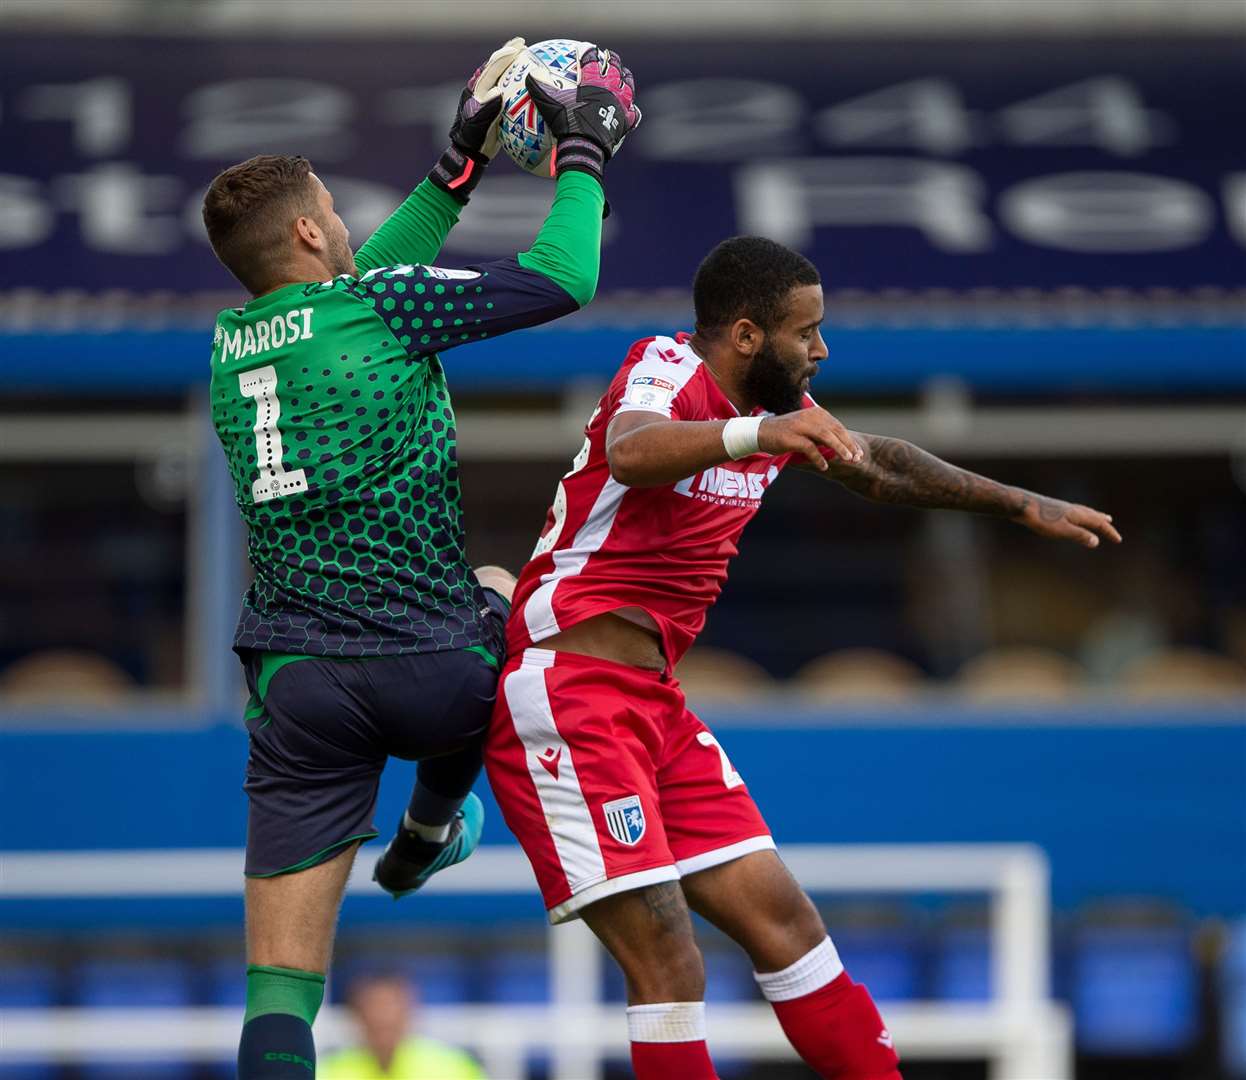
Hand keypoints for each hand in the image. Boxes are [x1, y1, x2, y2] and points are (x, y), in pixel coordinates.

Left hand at [450, 36, 525, 159]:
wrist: (468, 151)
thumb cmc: (474, 139)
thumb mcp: (480, 126)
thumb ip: (487, 109)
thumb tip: (497, 91)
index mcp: (477, 91)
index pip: (492, 69)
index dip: (505, 56)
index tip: (518, 48)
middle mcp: (480, 89)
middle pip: (494, 65)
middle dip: (507, 53)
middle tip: (522, 43)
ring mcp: (485, 96)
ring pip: (498, 74)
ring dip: (510, 63)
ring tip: (522, 54)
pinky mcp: (491, 104)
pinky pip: (503, 87)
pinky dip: (512, 79)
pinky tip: (523, 79)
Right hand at [525, 45, 640, 179]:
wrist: (584, 146)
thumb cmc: (566, 124)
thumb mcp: (549, 104)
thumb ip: (539, 87)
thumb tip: (530, 75)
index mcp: (592, 81)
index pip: (592, 60)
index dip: (590, 53)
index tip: (589, 49)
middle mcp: (609, 89)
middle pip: (614, 69)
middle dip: (612, 60)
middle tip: (610, 57)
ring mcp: (619, 106)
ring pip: (628, 87)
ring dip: (626, 79)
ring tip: (625, 75)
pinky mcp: (624, 123)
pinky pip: (631, 115)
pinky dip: (631, 111)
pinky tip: (631, 109)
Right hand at [758, 408, 862, 471]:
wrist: (759, 432)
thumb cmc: (785, 433)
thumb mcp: (807, 429)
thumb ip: (822, 434)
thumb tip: (842, 447)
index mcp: (816, 413)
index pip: (838, 426)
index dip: (849, 440)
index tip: (858, 453)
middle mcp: (810, 416)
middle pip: (835, 431)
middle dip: (848, 445)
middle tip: (858, 458)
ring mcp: (800, 425)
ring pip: (826, 437)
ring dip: (839, 449)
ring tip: (848, 460)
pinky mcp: (791, 437)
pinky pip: (810, 448)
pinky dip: (818, 458)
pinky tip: (824, 466)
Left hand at [1013, 495, 1122, 548]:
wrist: (1021, 505)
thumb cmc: (1041, 519)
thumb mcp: (1062, 530)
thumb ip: (1079, 535)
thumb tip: (1096, 541)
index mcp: (1077, 514)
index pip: (1098, 523)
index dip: (1109, 532)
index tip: (1118, 540)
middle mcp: (1072, 509)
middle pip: (1090, 514)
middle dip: (1101, 520)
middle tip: (1110, 521)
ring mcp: (1061, 507)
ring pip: (1080, 511)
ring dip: (1090, 514)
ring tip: (1093, 516)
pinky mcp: (1052, 508)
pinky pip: (1070, 511)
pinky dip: (1077, 514)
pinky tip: (1069, 516)